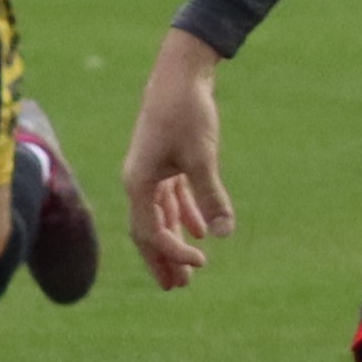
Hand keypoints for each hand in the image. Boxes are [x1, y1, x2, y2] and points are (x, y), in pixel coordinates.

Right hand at [126, 33, 230, 290]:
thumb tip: (223, 234)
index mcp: (138, 183)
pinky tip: (199, 230)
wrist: (181, 72)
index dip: (172, 253)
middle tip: (178, 288)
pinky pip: (171, 196)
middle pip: (147, 231)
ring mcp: (150, 170)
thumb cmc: (187, 112)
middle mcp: (138, 180)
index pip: (150, 232)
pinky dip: (184, 214)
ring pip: (159, 215)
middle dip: (162, 259)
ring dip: (173, 241)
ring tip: (189, 268)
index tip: (202, 262)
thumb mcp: (202, 156)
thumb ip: (211, 195)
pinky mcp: (165, 160)